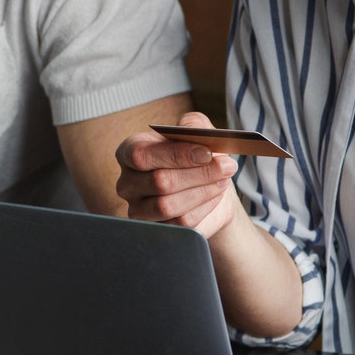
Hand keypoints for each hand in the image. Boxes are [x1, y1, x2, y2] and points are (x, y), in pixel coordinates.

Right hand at [114, 111, 241, 240]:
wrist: (208, 186)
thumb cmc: (197, 154)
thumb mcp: (198, 130)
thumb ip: (193, 124)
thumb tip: (191, 131)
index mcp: (129, 153)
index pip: (141, 155)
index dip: (175, 155)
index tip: (207, 153)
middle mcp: (127, 183)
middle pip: (159, 182)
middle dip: (198, 174)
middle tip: (227, 166)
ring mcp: (139, 210)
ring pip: (168, 205)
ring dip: (203, 191)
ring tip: (223, 179)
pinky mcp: (158, 230)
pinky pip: (181, 223)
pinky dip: (205, 207)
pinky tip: (215, 194)